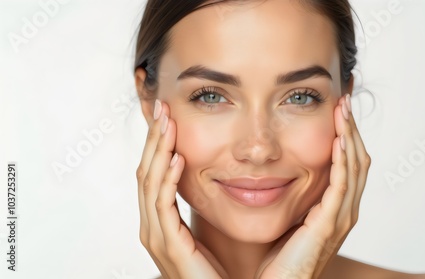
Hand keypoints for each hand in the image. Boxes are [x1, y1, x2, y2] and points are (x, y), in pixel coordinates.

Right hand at [136, 100, 226, 278]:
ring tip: (168, 122)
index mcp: (160, 220)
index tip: (166, 115)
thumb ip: (199, 203)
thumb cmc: (217, 268)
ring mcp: (156, 236)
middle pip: (146, 171)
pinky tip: (177, 159)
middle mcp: (152, 225)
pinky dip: (168, 180)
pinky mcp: (168, 246)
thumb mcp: (204, 227)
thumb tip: (208, 174)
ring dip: (158, 150)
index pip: (153, 172)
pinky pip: (163, 206)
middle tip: (162, 107)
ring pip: (150, 183)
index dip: (157, 143)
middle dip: (153, 138)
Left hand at [256, 94, 370, 278]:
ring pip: (355, 167)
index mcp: (336, 206)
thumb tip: (276, 168)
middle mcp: (345, 209)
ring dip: (350, 136)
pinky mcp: (330, 224)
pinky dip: (343, 161)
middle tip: (346, 98)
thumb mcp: (290, 215)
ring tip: (343, 108)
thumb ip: (293, 193)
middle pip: (358, 159)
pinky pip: (341, 186)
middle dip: (352, 127)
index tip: (338, 107)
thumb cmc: (278, 255)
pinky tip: (338, 139)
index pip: (349, 162)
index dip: (346, 134)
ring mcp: (341, 217)